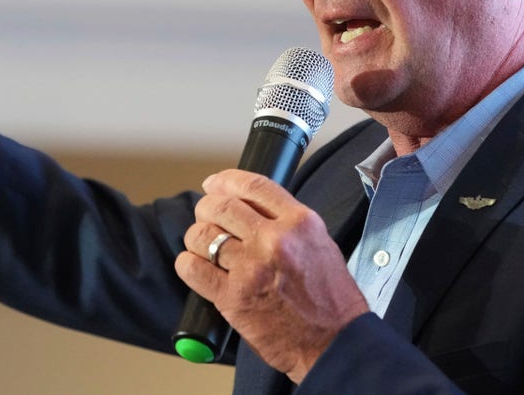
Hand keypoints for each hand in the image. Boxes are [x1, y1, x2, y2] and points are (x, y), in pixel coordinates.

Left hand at [175, 169, 368, 382]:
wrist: (335, 343)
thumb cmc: (331, 299)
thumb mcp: (320, 243)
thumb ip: (287, 222)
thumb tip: (251, 208)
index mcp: (299, 222)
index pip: (252, 185)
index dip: (225, 180)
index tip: (214, 184)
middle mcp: (273, 240)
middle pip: (221, 206)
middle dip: (207, 208)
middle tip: (206, 215)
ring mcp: (251, 269)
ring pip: (202, 236)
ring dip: (196, 237)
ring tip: (202, 244)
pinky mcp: (232, 298)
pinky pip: (193, 269)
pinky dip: (187, 264)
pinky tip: (194, 265)